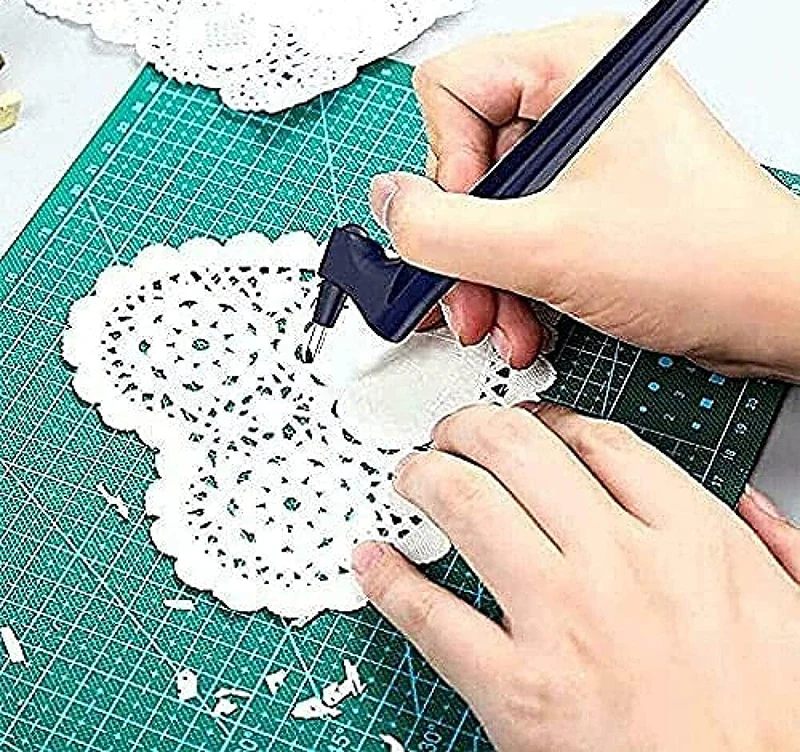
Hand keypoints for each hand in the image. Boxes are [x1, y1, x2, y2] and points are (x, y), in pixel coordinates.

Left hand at [352, 404, 799, 751]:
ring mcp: (562, 625)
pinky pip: (432, 617)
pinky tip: (374, 561)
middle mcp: (620, 566)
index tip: (530, 424)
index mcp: (690, 541)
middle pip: (520, 452)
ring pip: (469, 507)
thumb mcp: (798, 616)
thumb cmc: (775, 730)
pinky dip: (391, 580)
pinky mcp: (516, 693)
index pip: (600, 442)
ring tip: (412, 476)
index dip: (550, 420)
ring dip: (425, 477)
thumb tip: (752, 508)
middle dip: (471, 428)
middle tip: (452, 434)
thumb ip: (775, 549)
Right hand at [370, 17, 799, 379]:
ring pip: (491, 205)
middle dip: (463, 245)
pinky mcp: (592, 194)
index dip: (443, 169)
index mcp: (574, 63)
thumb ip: (439, 228)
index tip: (469, 226)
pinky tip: (524, 321)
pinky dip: (513, 279)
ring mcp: (586, 149)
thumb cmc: (702, 258)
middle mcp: (578, 97)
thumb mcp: (542, 248)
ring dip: (485, 275)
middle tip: (464, 297)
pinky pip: (523, 227)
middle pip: (465, 158)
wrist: (770, 312)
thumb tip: (388, 206)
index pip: (448, 89)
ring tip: (499, 322)